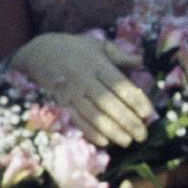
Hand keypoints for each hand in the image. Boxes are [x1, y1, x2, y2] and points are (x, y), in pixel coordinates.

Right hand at [12, 33, 153, 147]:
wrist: (39, 51)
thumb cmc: (76, 48)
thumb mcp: (98, 45)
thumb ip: (120, 56)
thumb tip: (141, 62)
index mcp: (97, 64)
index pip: (120, 85)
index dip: (135, 100)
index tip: (148, 113)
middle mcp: (84, 79)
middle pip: (108, 103)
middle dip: (127, 121)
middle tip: (142, 135)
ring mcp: (71, 92)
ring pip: (93, 115)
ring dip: (111, 130)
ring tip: (127, 142)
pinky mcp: (60, 102)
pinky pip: (76, 119)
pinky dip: (90, 132)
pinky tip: (104, 142)